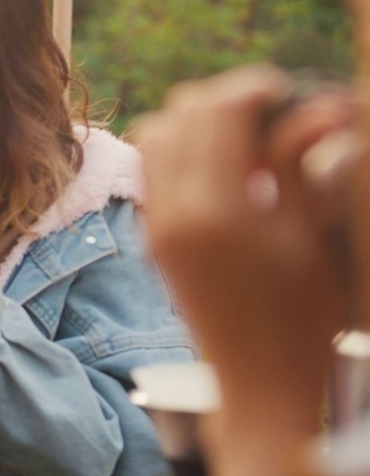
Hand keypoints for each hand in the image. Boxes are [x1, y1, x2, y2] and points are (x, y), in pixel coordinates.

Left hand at [136, 64, 357, 401]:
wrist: (259, 387)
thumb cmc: (302, 319)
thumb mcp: (310, 235)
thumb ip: (299, 165)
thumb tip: (322, 105)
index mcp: (215, 209)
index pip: (218, 109)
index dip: (257, 88)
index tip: (292, 93)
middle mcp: (172, 211)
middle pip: (181, 111)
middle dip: (227, 100)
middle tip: (275, 115)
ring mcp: (156, 224)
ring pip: (156, 133)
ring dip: (199, 122)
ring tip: (251, 144)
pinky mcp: (153, 237)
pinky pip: (154, 168)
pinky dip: (182, 151)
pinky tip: (229, 172)